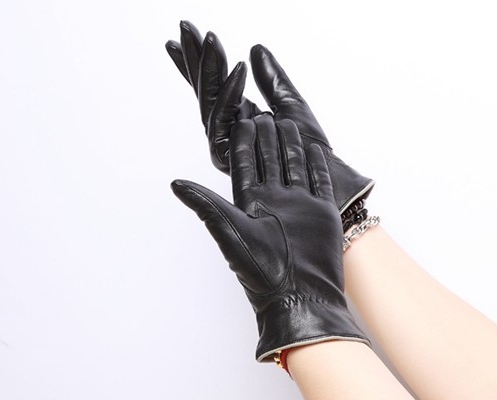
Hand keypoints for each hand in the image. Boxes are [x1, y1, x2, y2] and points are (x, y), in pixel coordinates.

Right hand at [166, 20, 374, 213]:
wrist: (329, 178)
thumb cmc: (312, 148)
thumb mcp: (292, 103)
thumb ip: (273, 78)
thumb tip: (255, 47)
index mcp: (242, 118)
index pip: (215, 85)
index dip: (200, 61)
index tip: (184, 33)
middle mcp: (230, 132)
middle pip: (205, 92)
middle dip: (195, 58)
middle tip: (185, 26)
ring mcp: (227, 146)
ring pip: (210, 103)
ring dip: (209, 70)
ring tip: (211, 38)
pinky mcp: (229, 158)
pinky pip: (224, 120)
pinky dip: (230, 93)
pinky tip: (237, 68)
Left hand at [171, 114, 368, 360]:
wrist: (300, 297)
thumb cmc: (261, 272)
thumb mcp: (229, 233)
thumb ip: (206, 205)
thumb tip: (174, 183)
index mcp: (250, 204)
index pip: (245, 165)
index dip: (243, 142)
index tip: (240, 119)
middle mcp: (274, 201)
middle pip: (270, 160)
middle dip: (266, 136)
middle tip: (264, 112)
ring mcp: (299, 206)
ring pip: (294, 166)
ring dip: (291, 144)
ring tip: (288, 121)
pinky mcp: (321, 212)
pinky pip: (318, 181)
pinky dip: (317, 164)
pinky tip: (314, 148)